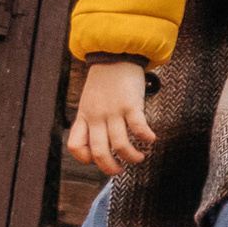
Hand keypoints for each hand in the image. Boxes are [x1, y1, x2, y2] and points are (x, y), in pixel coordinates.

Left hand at [68, 59, 154, 176]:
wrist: (115, 55)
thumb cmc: (105, 79)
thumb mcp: (89, 100)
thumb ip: (91, 118)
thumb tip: (100, 138)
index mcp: (84, 116)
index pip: (75, 145)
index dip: (85, 158)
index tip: (96, 159)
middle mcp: (97, 116)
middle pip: (99, 152)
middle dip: (110, 167)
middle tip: (119, 171)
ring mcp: (113, 111)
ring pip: (120, 144)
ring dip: (131, 157)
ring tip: (139, 158)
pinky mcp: (130, 104)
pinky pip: (138, 128)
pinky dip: (146, 138)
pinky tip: (151, 140)